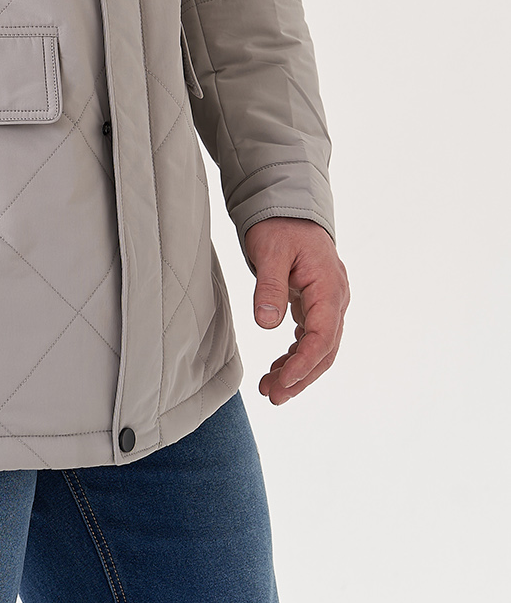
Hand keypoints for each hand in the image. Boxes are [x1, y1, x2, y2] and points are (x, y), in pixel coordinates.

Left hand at [244, 217, 349, 404]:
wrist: (289, 206)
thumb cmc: (280, 225)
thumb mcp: (269, 251)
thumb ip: (269, 287)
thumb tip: (266, 324)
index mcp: (329, 286)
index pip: (323, 336)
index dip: (304, 363)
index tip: (282, 382)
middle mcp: (335, 298)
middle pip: (325, 349)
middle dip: (301, 376)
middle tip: (273, 396)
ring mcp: (329, 302)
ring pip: (320, 347)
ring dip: (298, 370)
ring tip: (270, 389)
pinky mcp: (317, 303)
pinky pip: (312, 336)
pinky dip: (297, 355)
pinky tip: (278, 368)